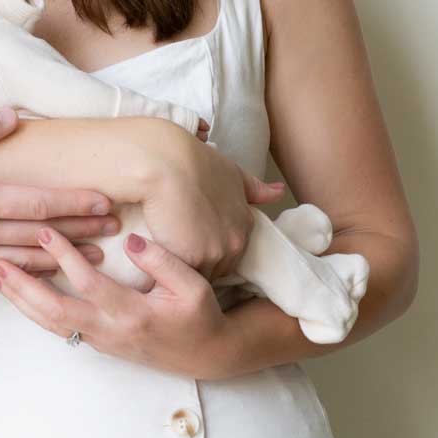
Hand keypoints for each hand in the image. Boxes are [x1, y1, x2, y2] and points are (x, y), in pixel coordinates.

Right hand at [0, 108, 118, 275]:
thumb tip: (12, 117)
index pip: (38, 204)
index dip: (76, 203)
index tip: (106, 200)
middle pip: (42, 235)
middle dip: (83, 232)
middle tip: (117, 229)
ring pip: (28, 261)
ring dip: (66, 258)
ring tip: (98, 258)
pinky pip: (4, 273)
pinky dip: (33, 273)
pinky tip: (50, 271)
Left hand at [0, 230, 234, 378]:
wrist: (206, 354)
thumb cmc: (200, 315)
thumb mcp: (193, 285)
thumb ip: (162, 261)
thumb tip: (129, 239)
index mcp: (134, 314)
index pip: (90, 285)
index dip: (65, 258)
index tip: (45, 230)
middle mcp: (110, 330)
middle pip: (56, 311)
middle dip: (23, 288)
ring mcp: (101, 339)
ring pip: (52, 323)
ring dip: (21, 300)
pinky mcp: (97, 341)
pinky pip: (58, 326)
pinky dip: (34, 310)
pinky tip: (17, 293)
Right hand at [130, 123, 282, 278]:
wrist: (168, 165)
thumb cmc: (195, 162)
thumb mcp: (232, 172)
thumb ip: (254, 188)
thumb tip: (279, 191)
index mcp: (245, 223)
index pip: (232, 251)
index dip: (212, 247)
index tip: (194, 238)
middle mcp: (236, 241)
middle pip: (218, 267)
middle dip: (201, 262)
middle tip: (178, 248)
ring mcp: (215, 253)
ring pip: (200, 274)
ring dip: (186, 269)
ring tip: (165, 257)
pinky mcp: (192, 260)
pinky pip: (181, 275)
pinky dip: (170, 269)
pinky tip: (157, 260)